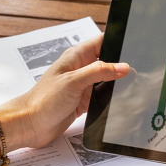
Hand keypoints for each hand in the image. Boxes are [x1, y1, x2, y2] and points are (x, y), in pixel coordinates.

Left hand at [0, 33, 128, 149]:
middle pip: (109, 60)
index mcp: (77, 56)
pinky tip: (119, 99)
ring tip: (130, 85)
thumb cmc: (43, 100)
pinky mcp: (85, 100)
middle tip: (136, 70)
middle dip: (122, 64)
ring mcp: (84, 85)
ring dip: (117, 82)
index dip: (117, 41)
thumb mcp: (74, 81)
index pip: (102, 41)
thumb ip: (100, 71)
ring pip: (109, 79)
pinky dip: (112, 97)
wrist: (29, 124)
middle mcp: (82, 68)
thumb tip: (123, 66)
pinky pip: (104, 95)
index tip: (133, 46)